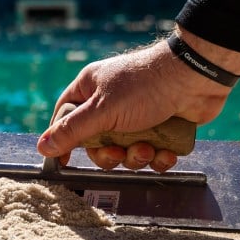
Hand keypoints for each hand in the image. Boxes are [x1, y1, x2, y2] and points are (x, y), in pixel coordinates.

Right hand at [37, 30, 239, 171]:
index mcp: (91, 90)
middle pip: (96, 143)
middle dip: (110, 154)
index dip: (63, 139)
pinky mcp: (160, 128)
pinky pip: (150, 153)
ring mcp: (137, 116)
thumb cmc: (144, 86)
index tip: (63, 161)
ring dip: (136, 157)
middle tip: (119, 153)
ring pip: (125, 151)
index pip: (65, 117)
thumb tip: (43, 147)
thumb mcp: (103, 110)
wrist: (196, 78)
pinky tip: (165, 153)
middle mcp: (111, 103)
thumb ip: (72, 131)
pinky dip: (157, 158)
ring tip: (148, 149)